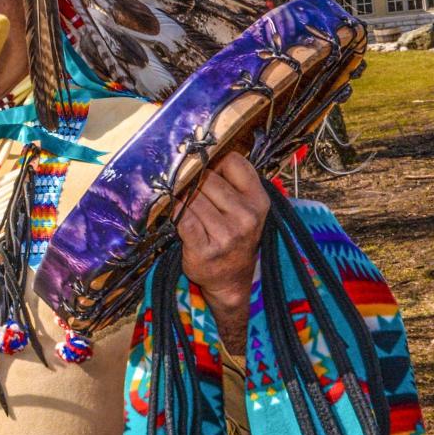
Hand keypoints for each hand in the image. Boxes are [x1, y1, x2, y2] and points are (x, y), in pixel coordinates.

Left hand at [174, 152, 268, 352]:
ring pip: (192, 198)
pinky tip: (177, 217)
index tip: (204, 168)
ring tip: (186, 207)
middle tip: (189, 191)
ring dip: (183, 200)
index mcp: (258, 201)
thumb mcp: (246, 208)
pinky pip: (181, 218)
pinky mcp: (204, 249)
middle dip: (194, 182)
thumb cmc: (234, 236)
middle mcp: (246, 216)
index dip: (214, 161)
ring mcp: (226, 234)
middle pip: (207, 179)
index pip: (233, 162)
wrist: (231, 280)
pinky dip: (175, 214)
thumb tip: (203, 153)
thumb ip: (233, 182)